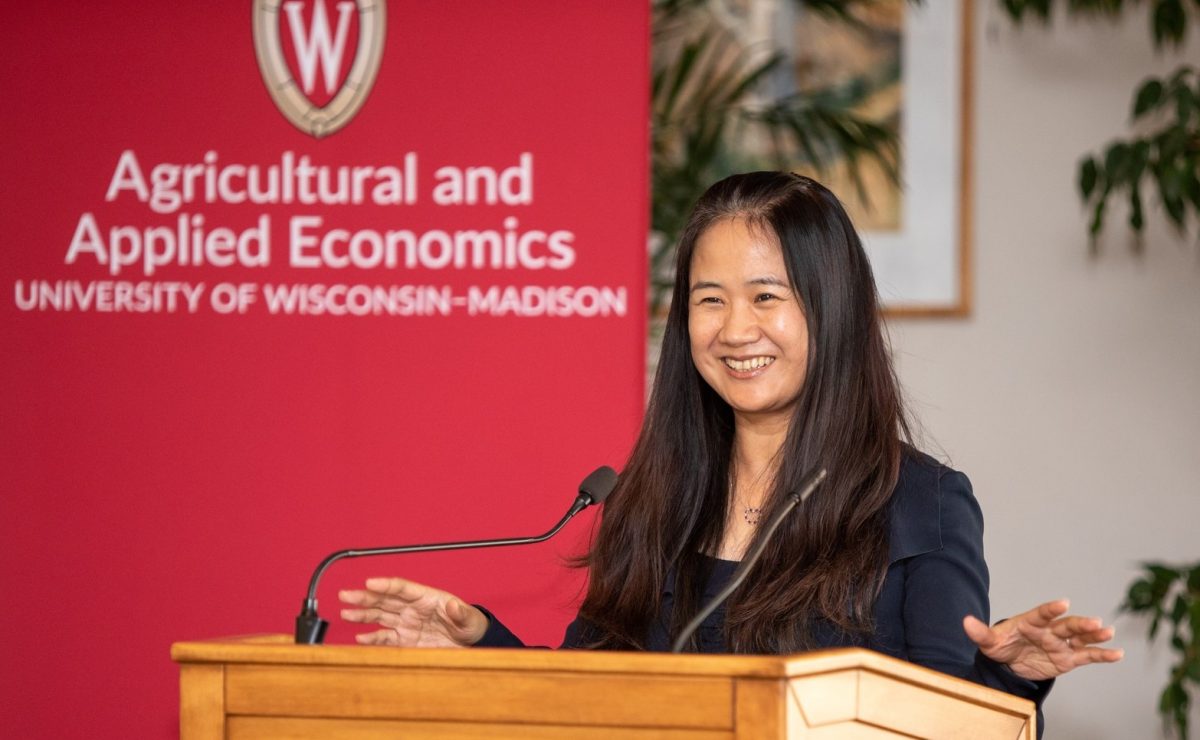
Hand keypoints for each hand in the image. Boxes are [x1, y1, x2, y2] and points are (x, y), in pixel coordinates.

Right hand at [339, 577, 488, 646]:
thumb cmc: (470, 624)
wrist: (470, 643)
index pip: (402, 587)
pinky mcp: (405, 639)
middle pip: (384, 599)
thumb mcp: (469, 619)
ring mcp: (407, 623)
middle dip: (365, 597)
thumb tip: (454, 605)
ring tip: (345, 612)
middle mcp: (412, 608)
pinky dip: (372, 638)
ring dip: (363, 614)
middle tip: (345, 594)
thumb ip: (460, 613)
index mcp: (426, 597)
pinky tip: (359, 637)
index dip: (385, 584)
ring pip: (380, 616)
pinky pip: (385, 637)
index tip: (369, 582)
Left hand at [963, 599, 1123, 680]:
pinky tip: (1118, 653)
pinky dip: (1102, 655)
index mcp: (1030, 622)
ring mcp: (1061, 643)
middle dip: (1080, 623)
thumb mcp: (988, 641)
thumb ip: (980, 632)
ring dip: (1094, 635)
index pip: (1042, 613)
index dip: (1051, 609)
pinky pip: (1087, 656)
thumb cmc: (1001, 646)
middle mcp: (1049, 630)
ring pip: (1080, 637)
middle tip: (1095, 621)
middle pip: (1066, 625)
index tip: (1063, 602)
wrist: (1009, 663)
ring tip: (1108, 632)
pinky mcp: (1068, 658)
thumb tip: (965, 622)